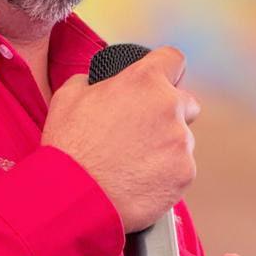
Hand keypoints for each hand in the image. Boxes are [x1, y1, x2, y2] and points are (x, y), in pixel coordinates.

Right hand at [41, 46, 199, 232]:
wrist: (73, 197)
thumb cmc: (69, 147)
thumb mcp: (68, 97)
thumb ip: (91, 81)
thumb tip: (96, 83)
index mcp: (143, 81)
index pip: (174, 59)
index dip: (166, 70)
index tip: (162, 81)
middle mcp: (169, 106)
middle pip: (187, 103)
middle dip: (170, 114)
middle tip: (142, 132)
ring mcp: (180, 142)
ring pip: (183, 140)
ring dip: (166, 148)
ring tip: (134, 164)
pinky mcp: (184, 174)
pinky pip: (182, 170)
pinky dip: (166, 175)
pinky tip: (140, 181)